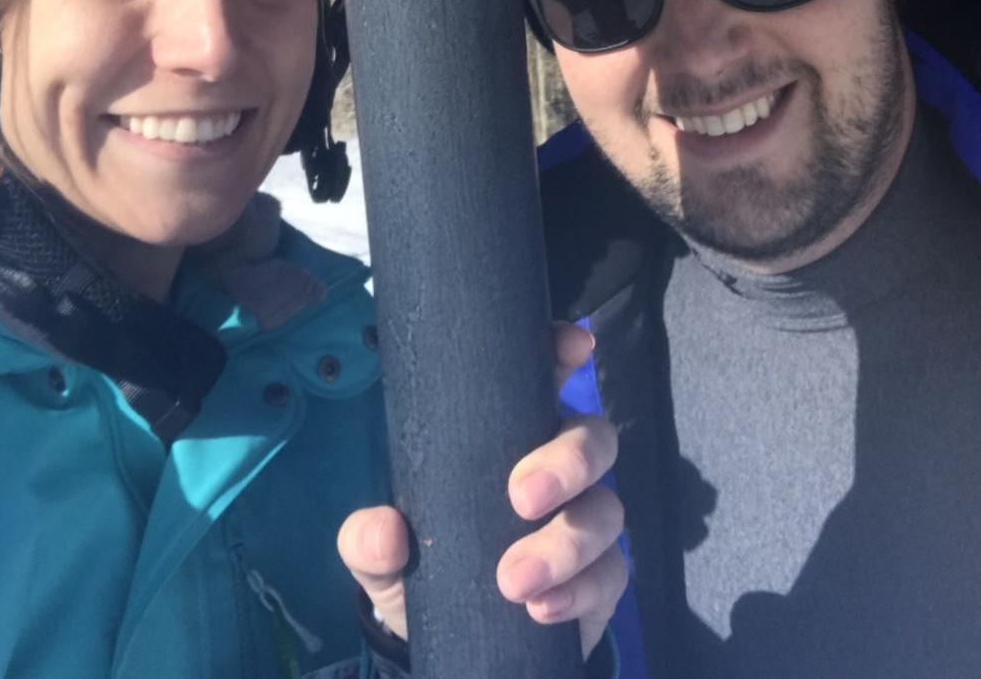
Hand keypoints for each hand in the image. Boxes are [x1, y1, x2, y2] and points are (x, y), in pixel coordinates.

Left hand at [337, 322, 627, 659]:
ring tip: (514, 583)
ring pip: (607, 509)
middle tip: (520, 497)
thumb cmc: (423, 561)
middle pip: (594, 438)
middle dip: (567, 461)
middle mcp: (560, 468)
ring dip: (565, 543)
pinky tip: (543, 609)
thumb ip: (369, 540)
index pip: (544, 376)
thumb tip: (383, 530)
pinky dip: (580, 591)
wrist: (453, 636)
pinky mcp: (600, 578)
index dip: (562, 351)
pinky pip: (611, 575)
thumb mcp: (381, 551)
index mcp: (509, 434)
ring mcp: (585, 521)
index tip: (571, 344)